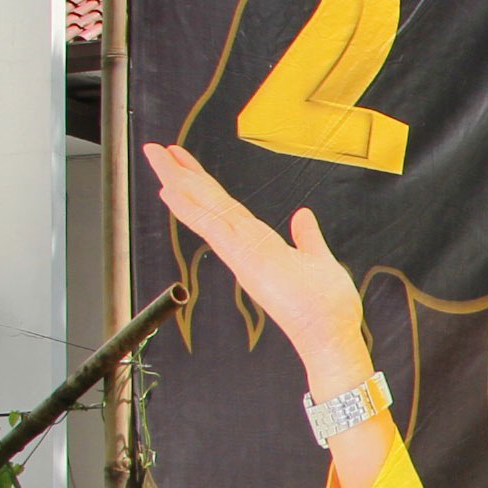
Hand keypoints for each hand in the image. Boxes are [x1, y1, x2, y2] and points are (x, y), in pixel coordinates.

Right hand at [142, 143, 371, 396]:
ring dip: (180, 182)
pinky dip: (192, 211)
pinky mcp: (245, 260)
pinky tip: (170, 192)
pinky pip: (213, 230)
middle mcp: (244, 247)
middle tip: (157, 149)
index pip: (227, 207)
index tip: (185, 163)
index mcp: (260, 245)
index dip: (205, 184)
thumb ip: (307, 237)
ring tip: (157, 157)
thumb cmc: (326, 309)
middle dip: (183, 175)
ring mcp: (242, 253)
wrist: (330, 337)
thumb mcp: (319, 261)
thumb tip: (303, 215)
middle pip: (209, 203)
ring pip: (206, 209)